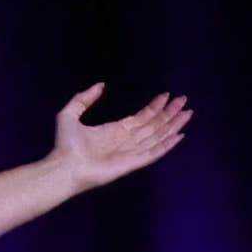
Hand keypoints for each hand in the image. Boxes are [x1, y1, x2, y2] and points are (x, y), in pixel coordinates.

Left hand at [52, 83, 191, 189]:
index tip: (166, 95)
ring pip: (158, 136)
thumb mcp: (70, 114)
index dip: (155, 107)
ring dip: (173, 124)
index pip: (141, 117)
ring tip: (188, 113)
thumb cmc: (65, 145)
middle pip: (154, 125)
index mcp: (115, 131)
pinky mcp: (133, 164)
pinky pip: (154, 153)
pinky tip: (179, 135)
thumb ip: (84, 98)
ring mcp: (131, 153)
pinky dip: (167, 145)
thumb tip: (101, 85)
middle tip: (184, 100)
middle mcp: (126, 141)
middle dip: (169, 113)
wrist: (64, 167)